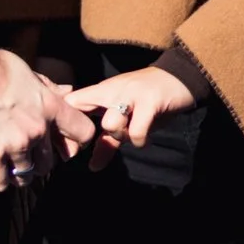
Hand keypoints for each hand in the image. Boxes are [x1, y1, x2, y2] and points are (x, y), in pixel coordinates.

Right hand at [0, 45, 66, 196]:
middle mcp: (37, 128)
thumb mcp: (28, 71)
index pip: (83, 133)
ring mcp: (14, 143)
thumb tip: (69, 90)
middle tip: (22, 154)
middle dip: (37, 162)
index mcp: (50, 106)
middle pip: (50, 164)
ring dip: (15, 173)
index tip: (62, 145)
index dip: (74, 143)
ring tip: (4, 163)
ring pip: (25, 176)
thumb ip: (49, 88)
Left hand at [68, 63, 198, 171]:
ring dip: (120, 135)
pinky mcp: (150, 101)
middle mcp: (111, 90)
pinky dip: (139, 140)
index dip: (65, 125)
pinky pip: (136, 131)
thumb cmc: (148, 101)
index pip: (70, 102)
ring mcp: (130, 94)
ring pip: (110, 123)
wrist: (179, 78)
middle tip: (104, 142)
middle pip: (80, 109)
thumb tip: (93, 166)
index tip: (73, 146)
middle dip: (86, 134)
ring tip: (131, 133)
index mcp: (101, 91)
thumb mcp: (125, 119)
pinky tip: (144, 137)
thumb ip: (108, 139)